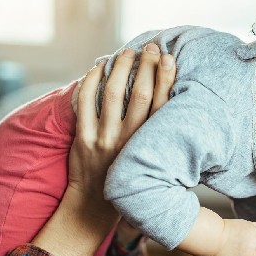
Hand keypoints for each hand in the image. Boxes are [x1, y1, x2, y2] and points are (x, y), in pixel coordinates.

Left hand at [67, 45, 176, 203]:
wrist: (96, 208)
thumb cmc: (130, 181)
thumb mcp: (154, 165)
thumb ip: (160, 140)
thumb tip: (170, 108)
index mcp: (150, 147)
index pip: (162, 106)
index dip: (165, 78)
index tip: (168, 58)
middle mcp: (130, 141)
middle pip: (139, 93)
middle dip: (145, 66)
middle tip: (148, 48)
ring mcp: (105, 140)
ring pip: (112, 93)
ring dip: (119, 67)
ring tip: (124, 53)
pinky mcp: (84, 140)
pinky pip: (85, 103)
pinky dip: (90, 81)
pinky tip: (97, 68)